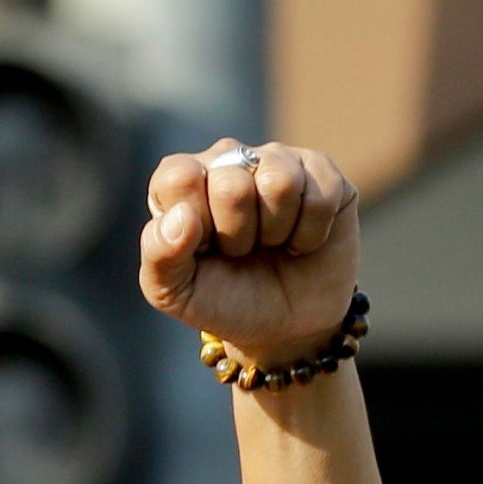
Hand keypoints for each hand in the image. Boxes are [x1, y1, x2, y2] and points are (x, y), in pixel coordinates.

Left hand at [140, 139, 359, 369]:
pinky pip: (321, 194)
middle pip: (231, 184)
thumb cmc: (220, 298)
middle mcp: (228, 159)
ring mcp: (278, 160)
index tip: (202, 248)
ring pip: (279, 182)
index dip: (194, 222)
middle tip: (240, 250)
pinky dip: (310, 234)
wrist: (281, 323)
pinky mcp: (322, 172)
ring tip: (269, 242)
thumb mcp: (174, 290)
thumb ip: (160, 255)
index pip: (178, 176)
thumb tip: (181, 217)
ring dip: (275, 230)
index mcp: (181, 181)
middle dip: (236, 235)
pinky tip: (300, 241)